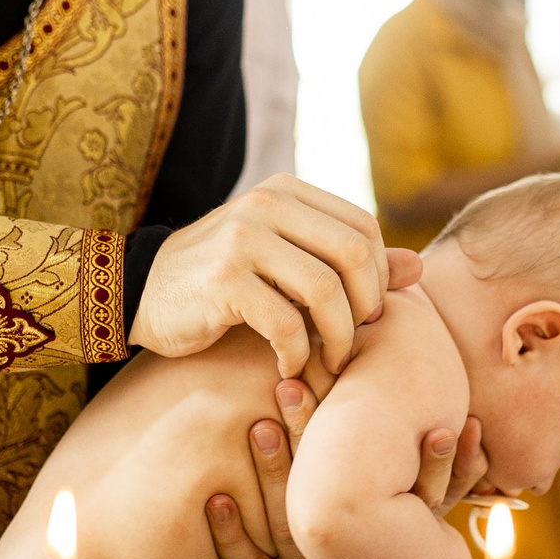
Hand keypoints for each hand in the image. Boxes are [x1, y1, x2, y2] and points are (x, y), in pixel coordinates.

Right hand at [133, 175, 422, 377]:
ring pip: (325, 290)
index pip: (363, 227)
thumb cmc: (223, 281)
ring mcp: (242, 239)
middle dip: (366, 306)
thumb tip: (419, 269)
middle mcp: (266, 204)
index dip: (377, 275)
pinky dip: (297, 354)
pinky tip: (289, 367)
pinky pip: (286, 323)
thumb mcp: (286, 261)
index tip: (366, 314)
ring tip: (330, 362)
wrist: (140, 292)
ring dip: (337, 337)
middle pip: (353, 253)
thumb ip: (347, 262)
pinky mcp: (223, 281)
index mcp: (286, 192)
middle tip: (355, 341)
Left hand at [208, 375, 485, 558]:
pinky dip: (232, 536)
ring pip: (289, 529)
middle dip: (311, 435)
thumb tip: (471, 413)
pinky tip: (215, 499)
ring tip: (258, 425)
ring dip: (274, 471)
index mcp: (398, 535)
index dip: (406, 458)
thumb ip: (443, 460)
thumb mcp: (420, 499)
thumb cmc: (393, 535)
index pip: (417, 496)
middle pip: (335, 500)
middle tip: (292, 386)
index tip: (377, 403)